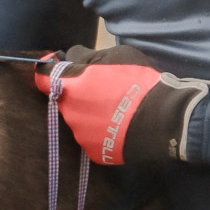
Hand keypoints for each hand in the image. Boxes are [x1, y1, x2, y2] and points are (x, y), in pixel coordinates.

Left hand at [35, 44, 209, 165]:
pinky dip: (102, 132)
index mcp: (72, 86)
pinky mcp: (96, 154)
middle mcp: (71, 113)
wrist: (166, 119)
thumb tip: (69, 57)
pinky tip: (120, 126)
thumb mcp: (116, 55)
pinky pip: (93, 138)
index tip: (60, 67)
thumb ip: (85, 56)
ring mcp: (82, 136)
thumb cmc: (140, 81)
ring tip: (117, 109)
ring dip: (91, 113)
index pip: (43, 78)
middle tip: (104, 89)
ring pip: (79, 120)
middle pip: (65, 100)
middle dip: (78, 93)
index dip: (49, 71)